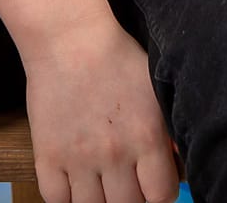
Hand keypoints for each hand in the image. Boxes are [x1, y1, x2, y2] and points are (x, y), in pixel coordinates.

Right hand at [24, 23, 179, 202]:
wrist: (70, 40)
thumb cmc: (117, 58)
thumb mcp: (155, 90)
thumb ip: (167, 130)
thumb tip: (178, 161)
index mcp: (147, 137)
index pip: (161, 196)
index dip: (160, 195)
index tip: (154, 187)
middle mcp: (114, 154)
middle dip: (131, 198)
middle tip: (127, 184)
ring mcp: (78, 158)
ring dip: (99, 200)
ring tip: (102, 184)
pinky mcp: (48, 156)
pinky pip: (57, 201)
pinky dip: (66, 199)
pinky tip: (75, 183)